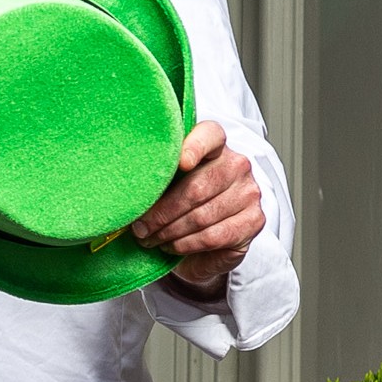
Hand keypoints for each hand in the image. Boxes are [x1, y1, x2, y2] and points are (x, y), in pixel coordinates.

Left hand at [132, 120, 265, 295]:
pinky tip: (170, 246)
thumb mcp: (167, 184)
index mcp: (215, 144)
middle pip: (197, 187)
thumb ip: (156, 177)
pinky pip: (214, 236)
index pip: (209, 135)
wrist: (207, 240)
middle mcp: (237, 164)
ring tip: (149, 239)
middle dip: (161, 212)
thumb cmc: (181, 203)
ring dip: (169, 232)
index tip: (179, 162)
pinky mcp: (254, 221)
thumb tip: (126, 192)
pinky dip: (186, 244)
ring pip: (202, 215)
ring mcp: (248, 192)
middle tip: (139, 228)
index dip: (194, 146)